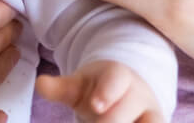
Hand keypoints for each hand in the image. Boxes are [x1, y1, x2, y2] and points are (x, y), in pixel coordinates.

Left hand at [35, 59, 164, 122]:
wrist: (125, 94)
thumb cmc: (96, 90)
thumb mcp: (78, 86)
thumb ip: (60, 88)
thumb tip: (41, 84)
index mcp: (118, 75)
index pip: (116, 79)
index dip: (107, 92)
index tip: (96, 104)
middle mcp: (141, 95)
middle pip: (126, 109)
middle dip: (109, 119)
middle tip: (96, 122)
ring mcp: (153, 114)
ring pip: (151, 121)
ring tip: (102, 122)